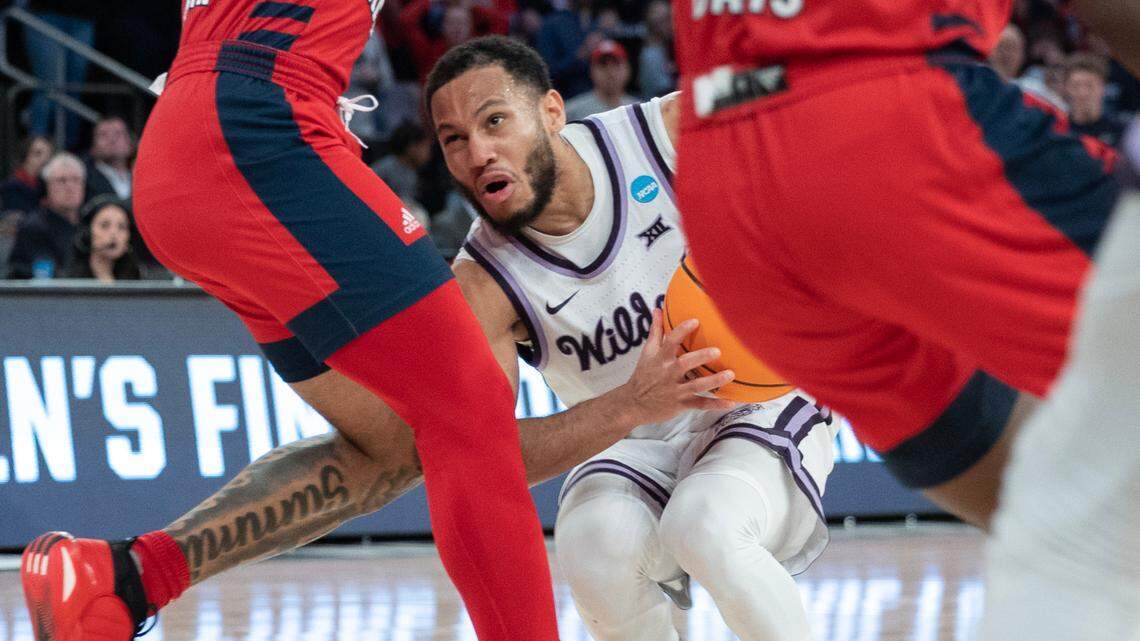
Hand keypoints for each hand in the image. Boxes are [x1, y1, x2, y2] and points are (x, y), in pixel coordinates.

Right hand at [616, 308, 736, 424]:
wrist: (633, 404)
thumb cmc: (644, 375)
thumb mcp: (647, 353)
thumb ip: (655, 331)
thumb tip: (657, 310)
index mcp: (661, 359)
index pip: (670, 342)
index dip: (682, 331)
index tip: (695, 321)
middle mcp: (668, 373)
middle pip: (684, 364)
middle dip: (700, 357)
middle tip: (717, 351)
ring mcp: (675, 390)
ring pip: (696, 385)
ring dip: (713, 381)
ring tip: (730, 374)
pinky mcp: (680, 404)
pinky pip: (700, 404)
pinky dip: (715, 405)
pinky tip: (730, 402)